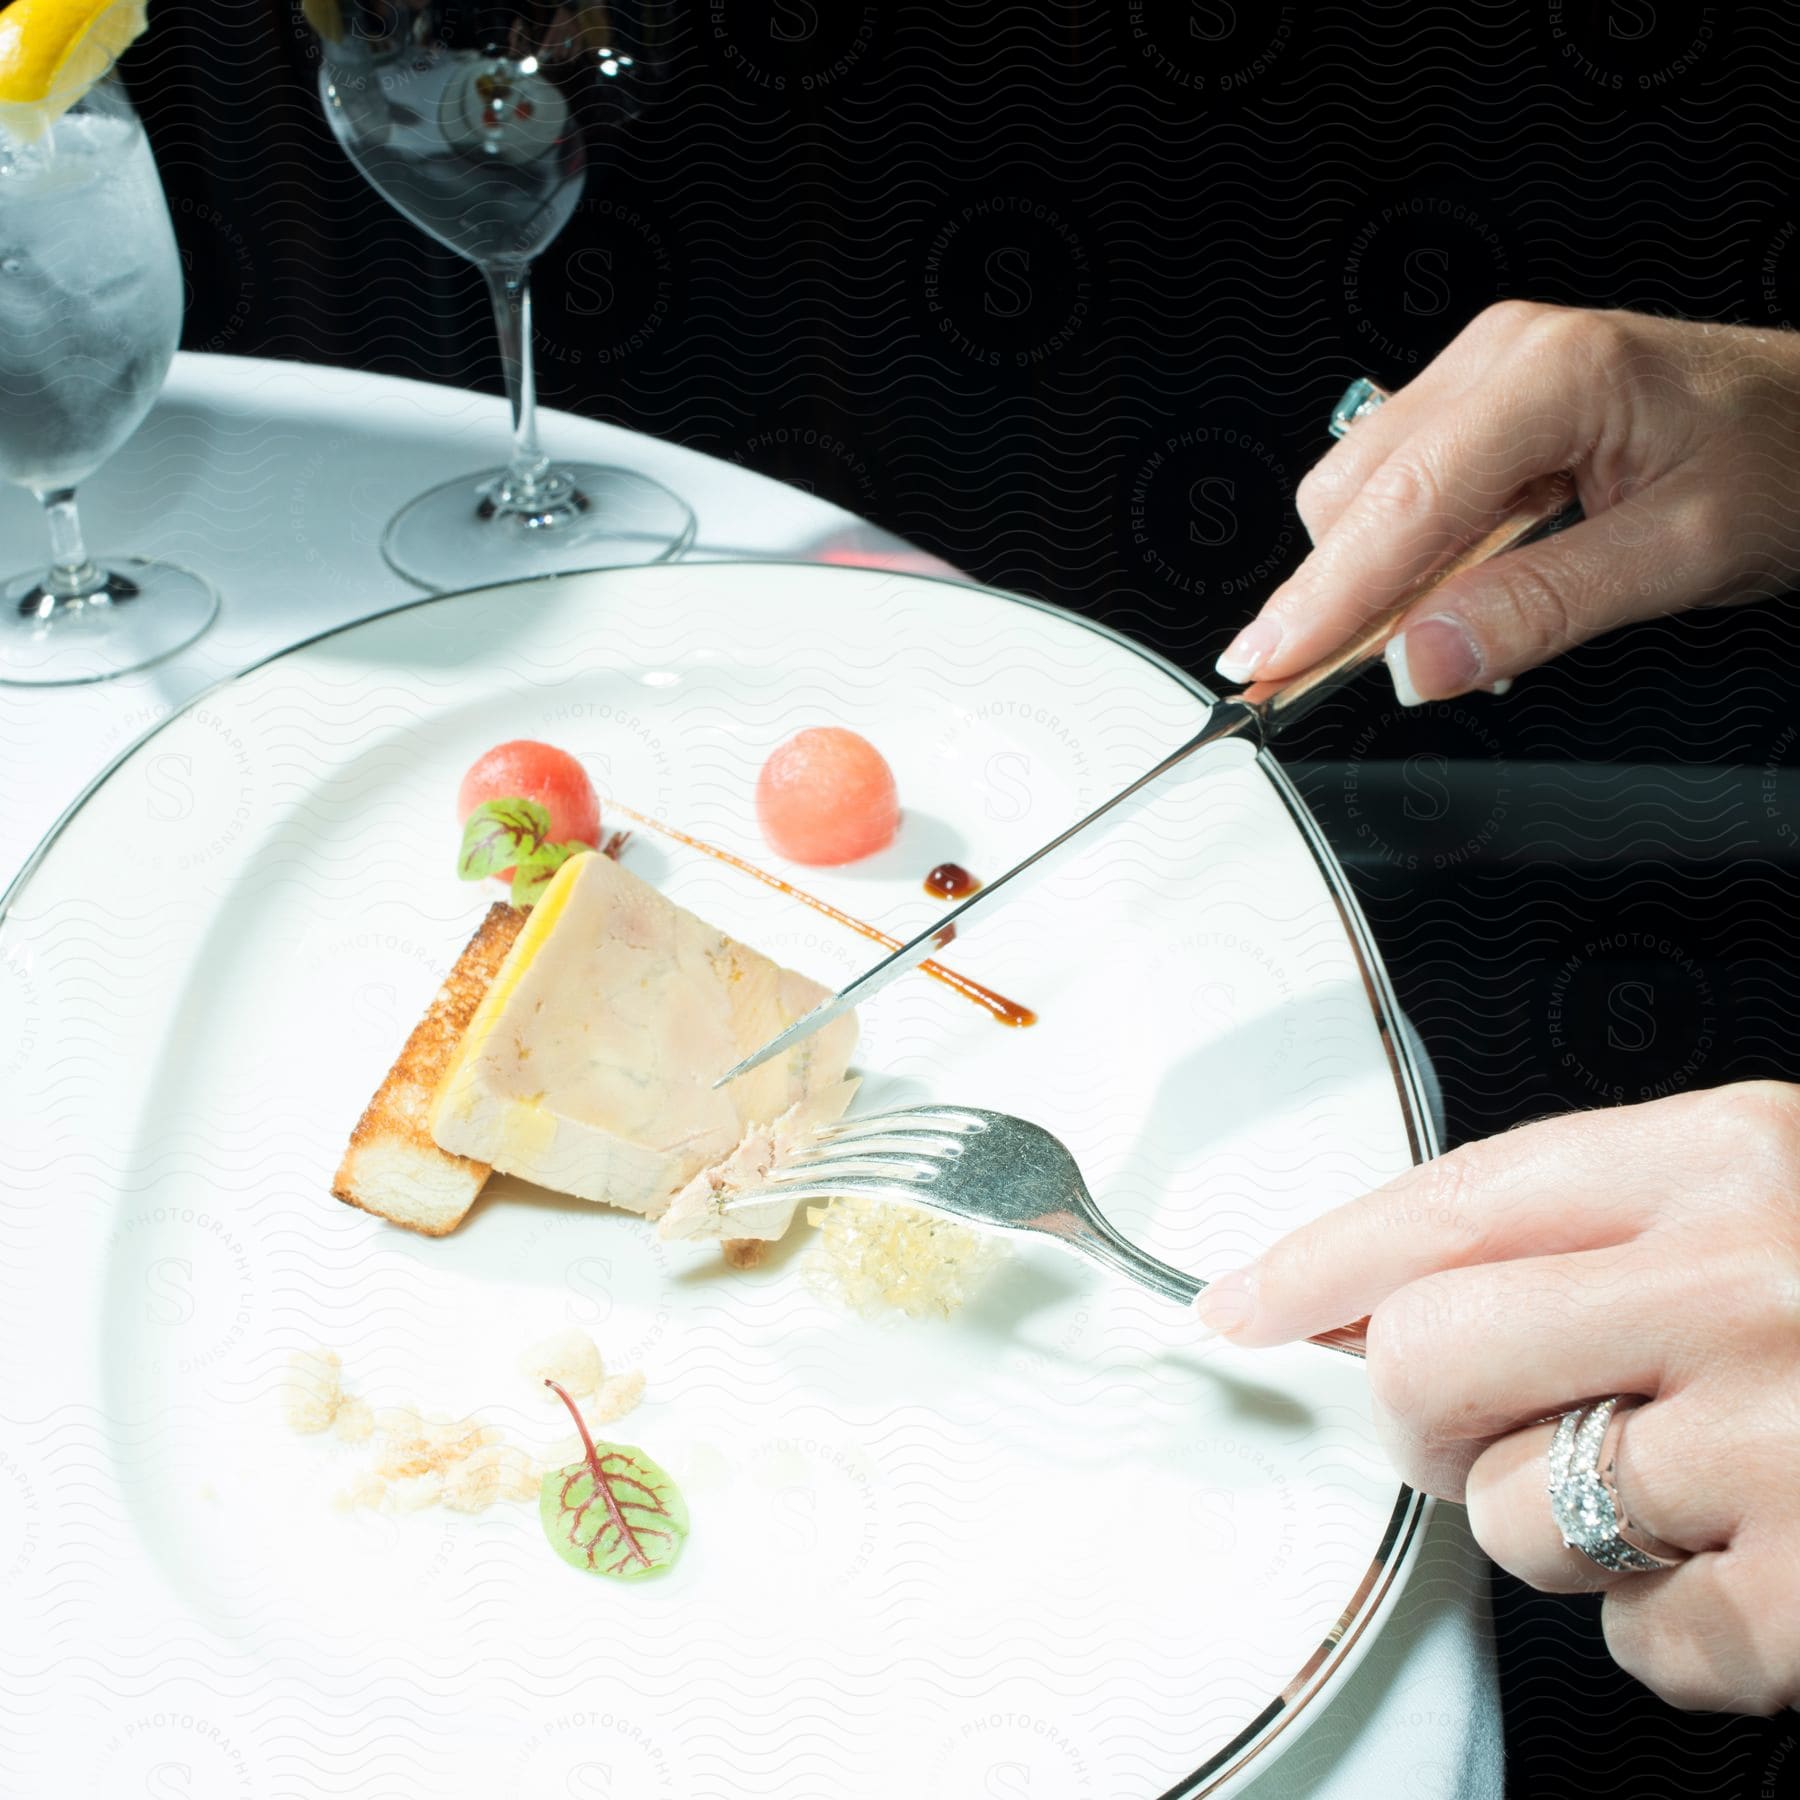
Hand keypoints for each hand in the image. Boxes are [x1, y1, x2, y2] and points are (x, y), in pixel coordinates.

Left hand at [1192, 1082, 1799, 1713]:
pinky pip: (1641, 1643)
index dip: (1317, 1258)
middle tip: (1473, 1422)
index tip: (1241, 1305)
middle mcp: (1749, 1286)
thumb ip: (1582, 1230)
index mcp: (1731, 1159)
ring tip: (1693, 1486)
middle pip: (1427, 1357)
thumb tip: (1358, 1292)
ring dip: (1565, 1523)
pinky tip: (1763, 1568)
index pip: (1450, 1197)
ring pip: (1510, 1511)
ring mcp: (1790, 1444)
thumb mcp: (1767, 1198)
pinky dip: (1678, 1632)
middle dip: (1420, 1410)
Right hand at [1215, 303, 1799, 703]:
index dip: (1325, 596)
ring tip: (1438, 634)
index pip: (1403, 502)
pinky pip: (1400, 485)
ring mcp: (1486, 372)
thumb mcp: (1682, 553)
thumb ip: (1542, 608)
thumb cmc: (1790, 460)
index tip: (1268, 666)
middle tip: (1317, 682)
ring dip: (1373, 578)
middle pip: (1356, 491)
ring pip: (1362, 490)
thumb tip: (1420, 661)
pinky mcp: (1483, 401)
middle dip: (1334, 593)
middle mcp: (1503, 355)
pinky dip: (1403, 556)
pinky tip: (1452, 591)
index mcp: (1553, 373)